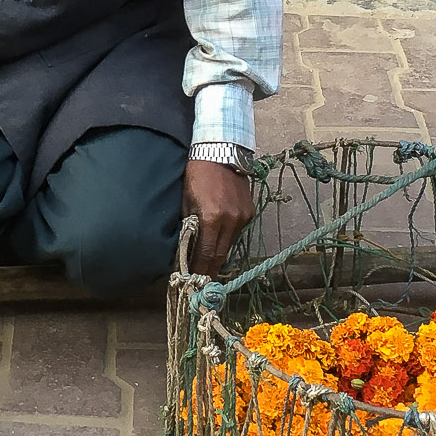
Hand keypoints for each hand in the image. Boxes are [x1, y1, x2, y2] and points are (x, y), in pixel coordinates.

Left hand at [182, 160, 256, 276]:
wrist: (220, 152)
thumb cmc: (197, 174)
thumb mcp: (186, 201)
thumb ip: (189, 226)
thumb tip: (186, 249)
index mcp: (212, 217)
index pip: (207, 254)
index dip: (200, 271)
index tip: (194, 283)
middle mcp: (231, 220)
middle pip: (221, 255)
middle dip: (210, 269)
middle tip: (200, 281)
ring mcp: (243, 216)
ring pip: (230, 245)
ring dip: (219, 254)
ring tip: (207, 264)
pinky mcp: (250, 212)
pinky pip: (237, 232)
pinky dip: (227, 238)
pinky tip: (219, 240)